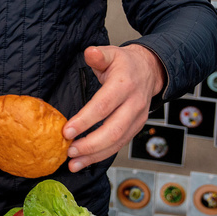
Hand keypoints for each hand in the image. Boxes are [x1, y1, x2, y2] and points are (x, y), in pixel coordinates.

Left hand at [63, 45, 165, 171]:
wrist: (150, 71)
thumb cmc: (125, 63)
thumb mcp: (112, 53)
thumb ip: (99, 55)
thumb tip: (90, 52)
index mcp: (125, 85)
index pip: (104, 105)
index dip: (85, 120)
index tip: (67, 131)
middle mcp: (134, 104)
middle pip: (113, 130)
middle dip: (90, 144)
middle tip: (69, 150)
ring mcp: (137, 118)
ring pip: (117, 142)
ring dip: (94, 155)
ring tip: (73, 163)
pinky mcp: (136, 128)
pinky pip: (119, 145)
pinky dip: (102, 155)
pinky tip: (85, 161)